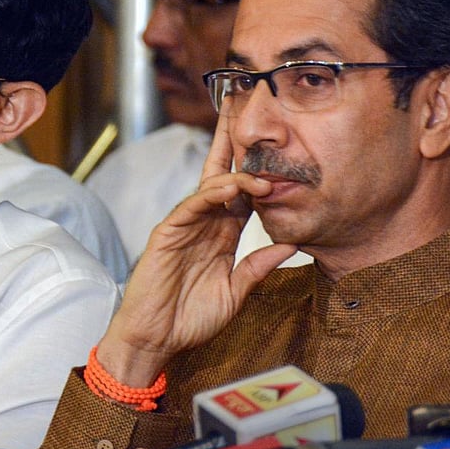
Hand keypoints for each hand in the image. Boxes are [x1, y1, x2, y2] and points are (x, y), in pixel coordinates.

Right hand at [97, 106, 298, 386]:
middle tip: (244, 109)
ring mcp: (185, 224)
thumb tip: (292, 244)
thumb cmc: (191, 319)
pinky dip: (213, 194)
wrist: (156, 339)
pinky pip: (193, 205)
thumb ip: (258, 267)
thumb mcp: (236, 293)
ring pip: (210, 185)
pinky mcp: (168, 231)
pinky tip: (230, 186)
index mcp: (222, 234)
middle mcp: (205, 222)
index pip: (243, 194)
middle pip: (222, 174)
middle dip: (233, 143)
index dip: (260, 171)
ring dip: (235, 172)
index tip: (281, 149)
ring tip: (261, 165)